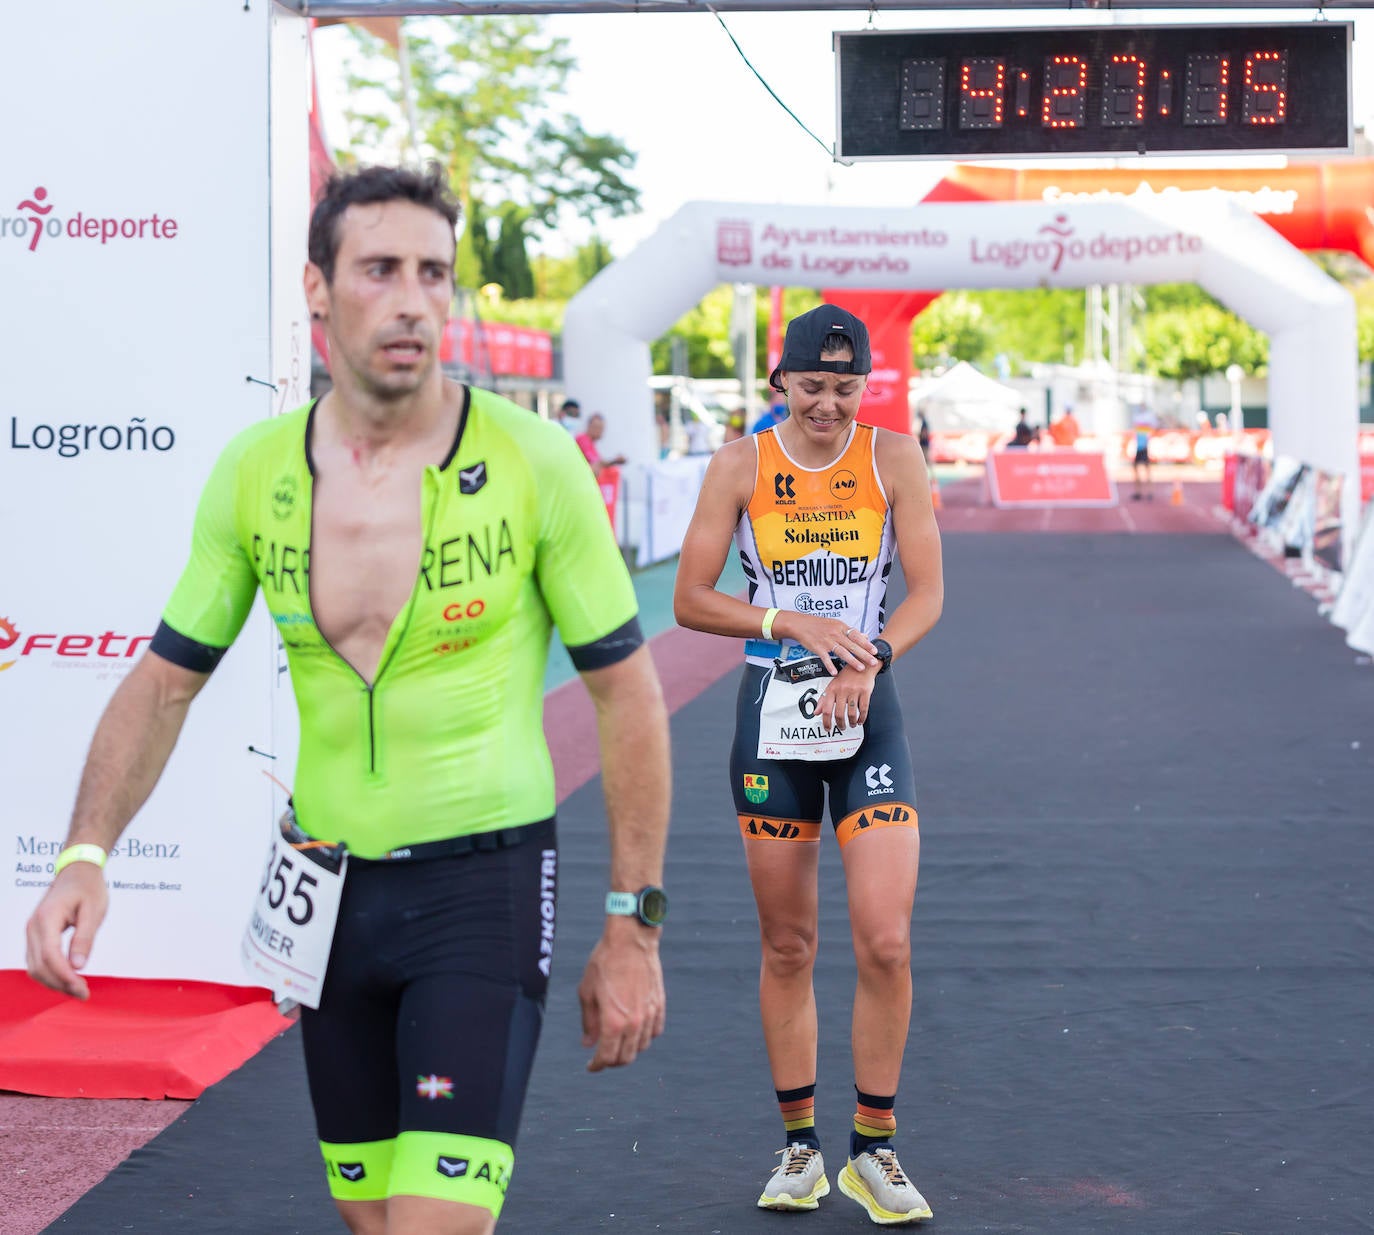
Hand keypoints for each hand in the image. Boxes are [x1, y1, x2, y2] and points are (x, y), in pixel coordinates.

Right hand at [25, 863, 108, 999]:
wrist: (78, 871)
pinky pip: (36, 961)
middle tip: (84, 994)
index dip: (64, 976)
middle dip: (60, 984)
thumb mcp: (94, 911)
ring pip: (34, 967)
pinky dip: (50, 973)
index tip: (82, 989)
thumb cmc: (89, 888)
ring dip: (54, 982)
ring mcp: (31, 932)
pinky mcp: (35, 936)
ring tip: (78, 989)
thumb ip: (85, 938)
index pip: (49, 955)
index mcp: (47, 918)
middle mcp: (33, 927)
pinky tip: (68, 979)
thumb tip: (78, 966)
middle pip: (39, 965)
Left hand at [578, 918, 664, 1071]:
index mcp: (613, 1022)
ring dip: (628, 1050)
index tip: (591, 1066)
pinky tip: (634, 1030)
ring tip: (617, 1042)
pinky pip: (655, 1031)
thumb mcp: (587, 992)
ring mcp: (649, 1014)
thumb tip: (588, 1043)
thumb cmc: (604, 962)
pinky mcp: (659, 1004)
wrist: (631, 940)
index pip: (606, 1057)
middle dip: (612, 1062)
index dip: (596, 1065)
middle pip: (625, 1058)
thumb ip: (589, 1022)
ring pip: (641, 1046)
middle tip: (602, 1057)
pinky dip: (644, 1037)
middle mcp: (634, 1022)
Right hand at [775, 614, 878, 675]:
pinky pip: (825, 658)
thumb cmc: (818, 624)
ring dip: (852, 660)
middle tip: (873, 661)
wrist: (800, 624)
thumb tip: (864, 636)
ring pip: (842, 652)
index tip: (875, 650)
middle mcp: (835, 633)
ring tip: (860, 668)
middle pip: (852, 645)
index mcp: (840, 627)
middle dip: (864, 654)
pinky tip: (835, 672)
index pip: (856, 636)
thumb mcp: (835, 624)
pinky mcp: (817, 647)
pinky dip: (830, 665)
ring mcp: (826, 640)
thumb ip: (850, 631)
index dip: (866, 644)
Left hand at [816, 664, 877, 733]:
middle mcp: (842, 690)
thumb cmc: (846, 677)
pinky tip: (860, 720)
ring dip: (852, 722)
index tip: (827, 728)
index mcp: (832, 689)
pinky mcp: (865, 691)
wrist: (861, 665)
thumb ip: (823, 699)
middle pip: (839, 713)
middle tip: (842, 728)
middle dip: (840, 724)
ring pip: (852, 713)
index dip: (826, 721)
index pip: (826, 709)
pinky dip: (862, 718)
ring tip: (852, 724)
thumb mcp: (832, 686)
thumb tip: (816, 712)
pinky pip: (864, 709)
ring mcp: (854, 691)